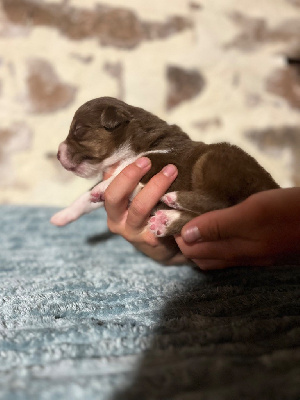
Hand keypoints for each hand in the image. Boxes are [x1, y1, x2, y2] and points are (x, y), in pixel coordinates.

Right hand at [103, 157, 187, 263]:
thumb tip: (125, 157)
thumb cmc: (146, 215)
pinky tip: (182, 190)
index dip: (123, 174)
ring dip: (155, 185)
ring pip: (140, 207)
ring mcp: (135, 233)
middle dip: (131, 176)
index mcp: (112, 210)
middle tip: (149, 161)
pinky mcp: (152, 239)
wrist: (162, 248)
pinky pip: (159, 218)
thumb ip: (126, 181)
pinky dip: (170, 202)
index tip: (142, 159)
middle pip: (116, 198)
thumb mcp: (131, 200)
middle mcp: (119, 223)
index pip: (109, 190)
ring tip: (171, 170)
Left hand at [175, 188, 299, 269]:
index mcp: (234, 250)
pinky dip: (215, 242)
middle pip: (202, 257)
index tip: (167, 217)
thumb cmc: (289, 213)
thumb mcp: (252, 212)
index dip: (177, 236)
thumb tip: (187, 234)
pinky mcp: (261, 251)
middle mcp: (240, 258)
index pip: (193, 251)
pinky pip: (229, 252)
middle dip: (184, 242)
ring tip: (189, 224)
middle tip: (174, 220)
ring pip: (215, 256)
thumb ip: (219, 224)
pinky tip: (215, 228)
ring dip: (199, 243)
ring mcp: (252, 257)